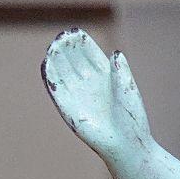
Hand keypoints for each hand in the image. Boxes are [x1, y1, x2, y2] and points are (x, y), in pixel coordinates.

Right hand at [41, 29, 149, 163]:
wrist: (127, 146)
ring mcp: (78, 94)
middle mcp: (90, 83)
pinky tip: (47, 64)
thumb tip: (115, 53)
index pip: (90, 54)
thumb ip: (121, 71)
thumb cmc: (132, 121)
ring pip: (63, 71)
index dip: (82, 43)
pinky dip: (51, 76)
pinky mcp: (69, 108)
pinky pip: (56, 89)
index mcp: (105, 76)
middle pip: (74, 59)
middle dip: (67, 47)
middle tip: (63, 37)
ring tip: (54, 47)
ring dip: (57, 58)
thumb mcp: (128, 91)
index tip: (76, 33)